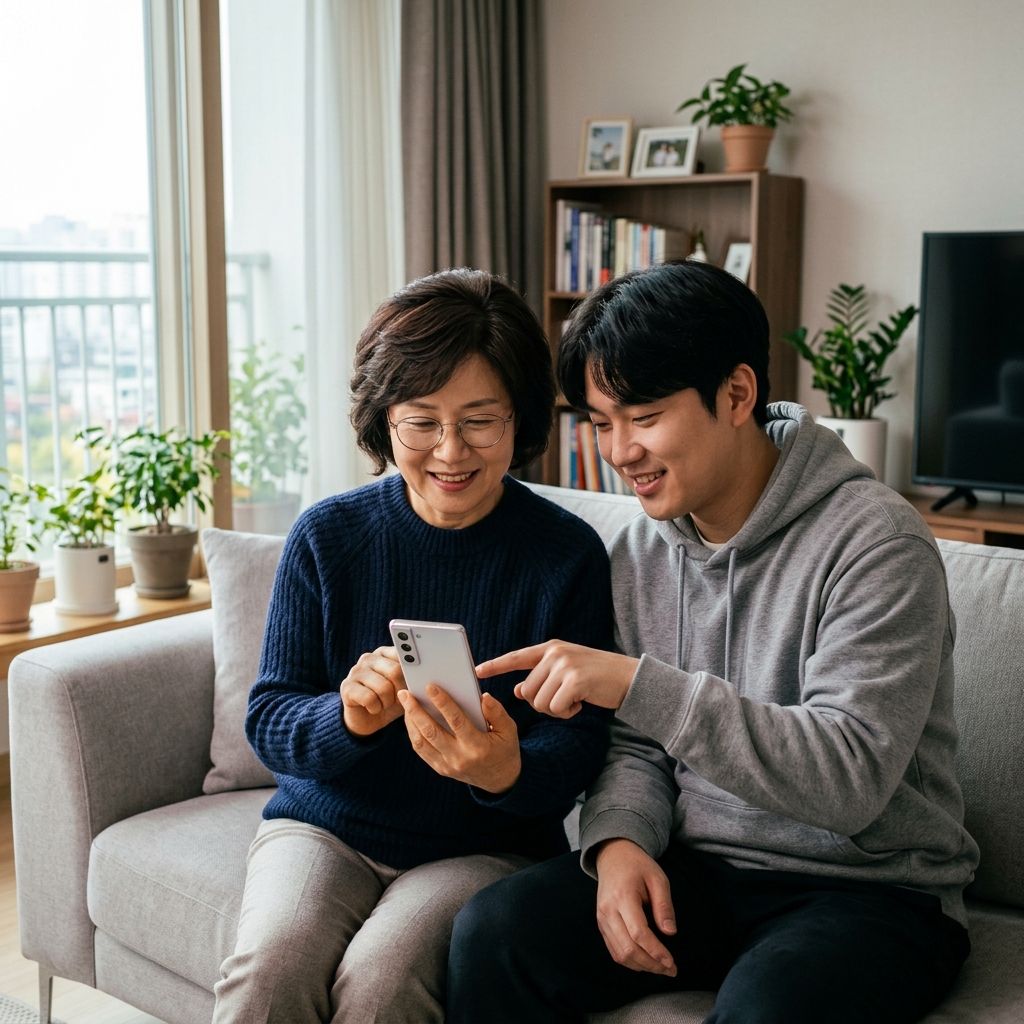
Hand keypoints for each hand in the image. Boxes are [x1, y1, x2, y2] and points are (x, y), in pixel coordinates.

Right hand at [340, 647, 406, 736]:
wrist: (366, 720)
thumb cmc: (389, 701)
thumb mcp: (404, 689)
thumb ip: (412, 678)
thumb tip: (427, 674)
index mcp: (384, 653)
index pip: (403, 655)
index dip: (411, 673)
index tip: (413, 683)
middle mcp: (369, 658)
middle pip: (395, 671)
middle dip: (400, 691)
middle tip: (397, 700)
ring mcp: (356, 671)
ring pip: (383, 687)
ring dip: (387, 702)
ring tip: (383, 704)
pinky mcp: (347, 687)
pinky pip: (369, 698)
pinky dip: (375, 708)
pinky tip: (373, 708)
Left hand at [397, 685, 520, 792]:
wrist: (500, 781)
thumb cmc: (504, 750)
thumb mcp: (509, 730)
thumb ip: (497, 713)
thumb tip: (483, 697)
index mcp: (477, 746)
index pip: (456, 721)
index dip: (442, 702)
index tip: (430, 687)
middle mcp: (459, 757)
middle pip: (431, 732)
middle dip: (415, 710)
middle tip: (405, 693)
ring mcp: (447, 765)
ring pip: (421, 742)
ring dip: (410, 721)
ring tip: (405, 703)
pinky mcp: (440, 769)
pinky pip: (422, 751)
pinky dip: (413, 733)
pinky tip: (410, 718)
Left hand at [476, 641, 638, 718]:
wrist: (628, 677)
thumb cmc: (596, 678)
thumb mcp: (566, 672)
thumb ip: (542, 678)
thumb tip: (517, 690)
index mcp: (550, 649)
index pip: (516, 657)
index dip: (495, 665)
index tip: (476, 671)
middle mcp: (555, 654)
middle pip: (527, 691)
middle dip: (542, 704)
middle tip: (563, 701)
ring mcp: (565, 665)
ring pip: (540, 702)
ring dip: (555, 710)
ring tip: (574, 700)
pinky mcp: (575, 680)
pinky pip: (556, 708)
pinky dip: (567, 712)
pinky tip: (581, 703)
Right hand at [595, 839, 676, 975]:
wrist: (613, 856)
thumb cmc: (638, 866)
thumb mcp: (658, 878)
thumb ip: (664, 905)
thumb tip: (670, 933)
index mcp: (623, 896)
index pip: (638, 933)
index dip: (656, 952)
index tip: (671, 962)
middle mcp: (608, 910)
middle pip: (628, 948)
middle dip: (651, 964)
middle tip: (670, 970)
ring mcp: (602, 918)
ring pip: (619, 954)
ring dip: (641, 966)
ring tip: (661, 968)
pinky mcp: (601, 924)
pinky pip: (614, 950)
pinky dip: (630, 961)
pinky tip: (646, 961)